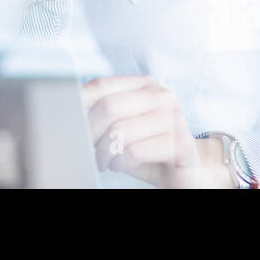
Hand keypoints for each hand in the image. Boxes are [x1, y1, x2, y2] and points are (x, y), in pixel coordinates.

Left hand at [82, 76, 233, 187]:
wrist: (190, 174)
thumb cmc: (150, 150)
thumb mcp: (123, 128)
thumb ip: (103, 114)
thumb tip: (69, 111)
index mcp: (146, 85)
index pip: (102, 85)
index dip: (79, 104)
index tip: (71, 123)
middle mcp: (162, 95)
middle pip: (109, 107)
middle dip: (91, 133)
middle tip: (89, 150)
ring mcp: (174, 118)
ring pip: (120, 130)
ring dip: (105, 152)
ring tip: (107, 160)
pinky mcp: (181, 144)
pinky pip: (135, 151)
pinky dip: (121, 162)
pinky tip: (122, 165)